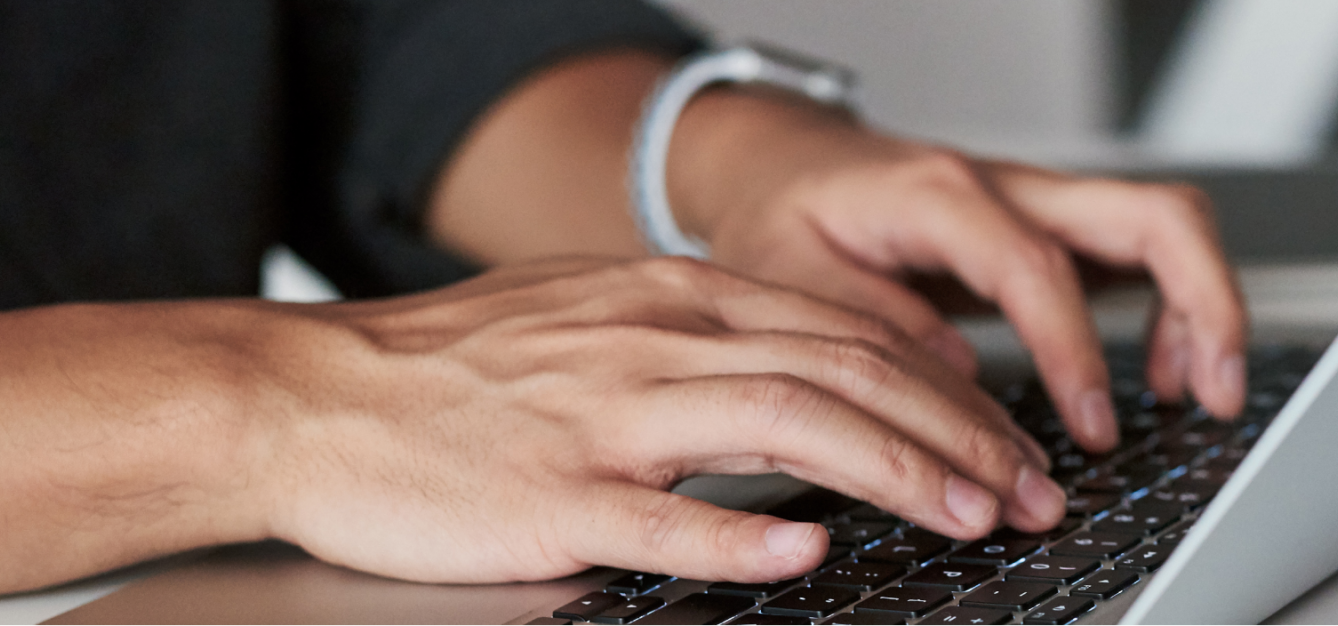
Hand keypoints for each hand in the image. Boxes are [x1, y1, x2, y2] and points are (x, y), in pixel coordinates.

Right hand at [255, 257, 1066, 583]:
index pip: (847, 333)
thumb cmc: (452, 372)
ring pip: (785, 425)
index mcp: (673, 299)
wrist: (307, 395)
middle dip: (958, 433)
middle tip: (1030, 490)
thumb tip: (817, 377)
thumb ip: (705, 342)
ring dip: (895, 470)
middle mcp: (656, 343)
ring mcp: (605, 418)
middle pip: (845, 372)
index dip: (947, 389)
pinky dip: (745, 530)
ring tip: (970, 513)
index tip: (1009, 442)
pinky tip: (811, 547)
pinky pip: (664, 514)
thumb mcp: (597, 320)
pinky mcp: (552, 496)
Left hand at [665, 87, 1251, 450]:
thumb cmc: (784, 214)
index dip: (1075, 351)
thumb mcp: (790, 277)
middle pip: (1152, 215)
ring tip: (1197, 396)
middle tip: (1214, 395)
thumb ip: (872, 330)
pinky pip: (1143, 252)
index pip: (1039, 267)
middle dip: (1205, 303)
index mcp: (941, 195)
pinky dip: (1171, 312)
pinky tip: (1159, 376)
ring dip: (1203, 308)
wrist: (784, 164)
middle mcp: (1009, 187)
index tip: (1093, 427)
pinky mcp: (1053, 230)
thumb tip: (962, 386)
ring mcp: (1041, 204)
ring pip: (1164, 226)